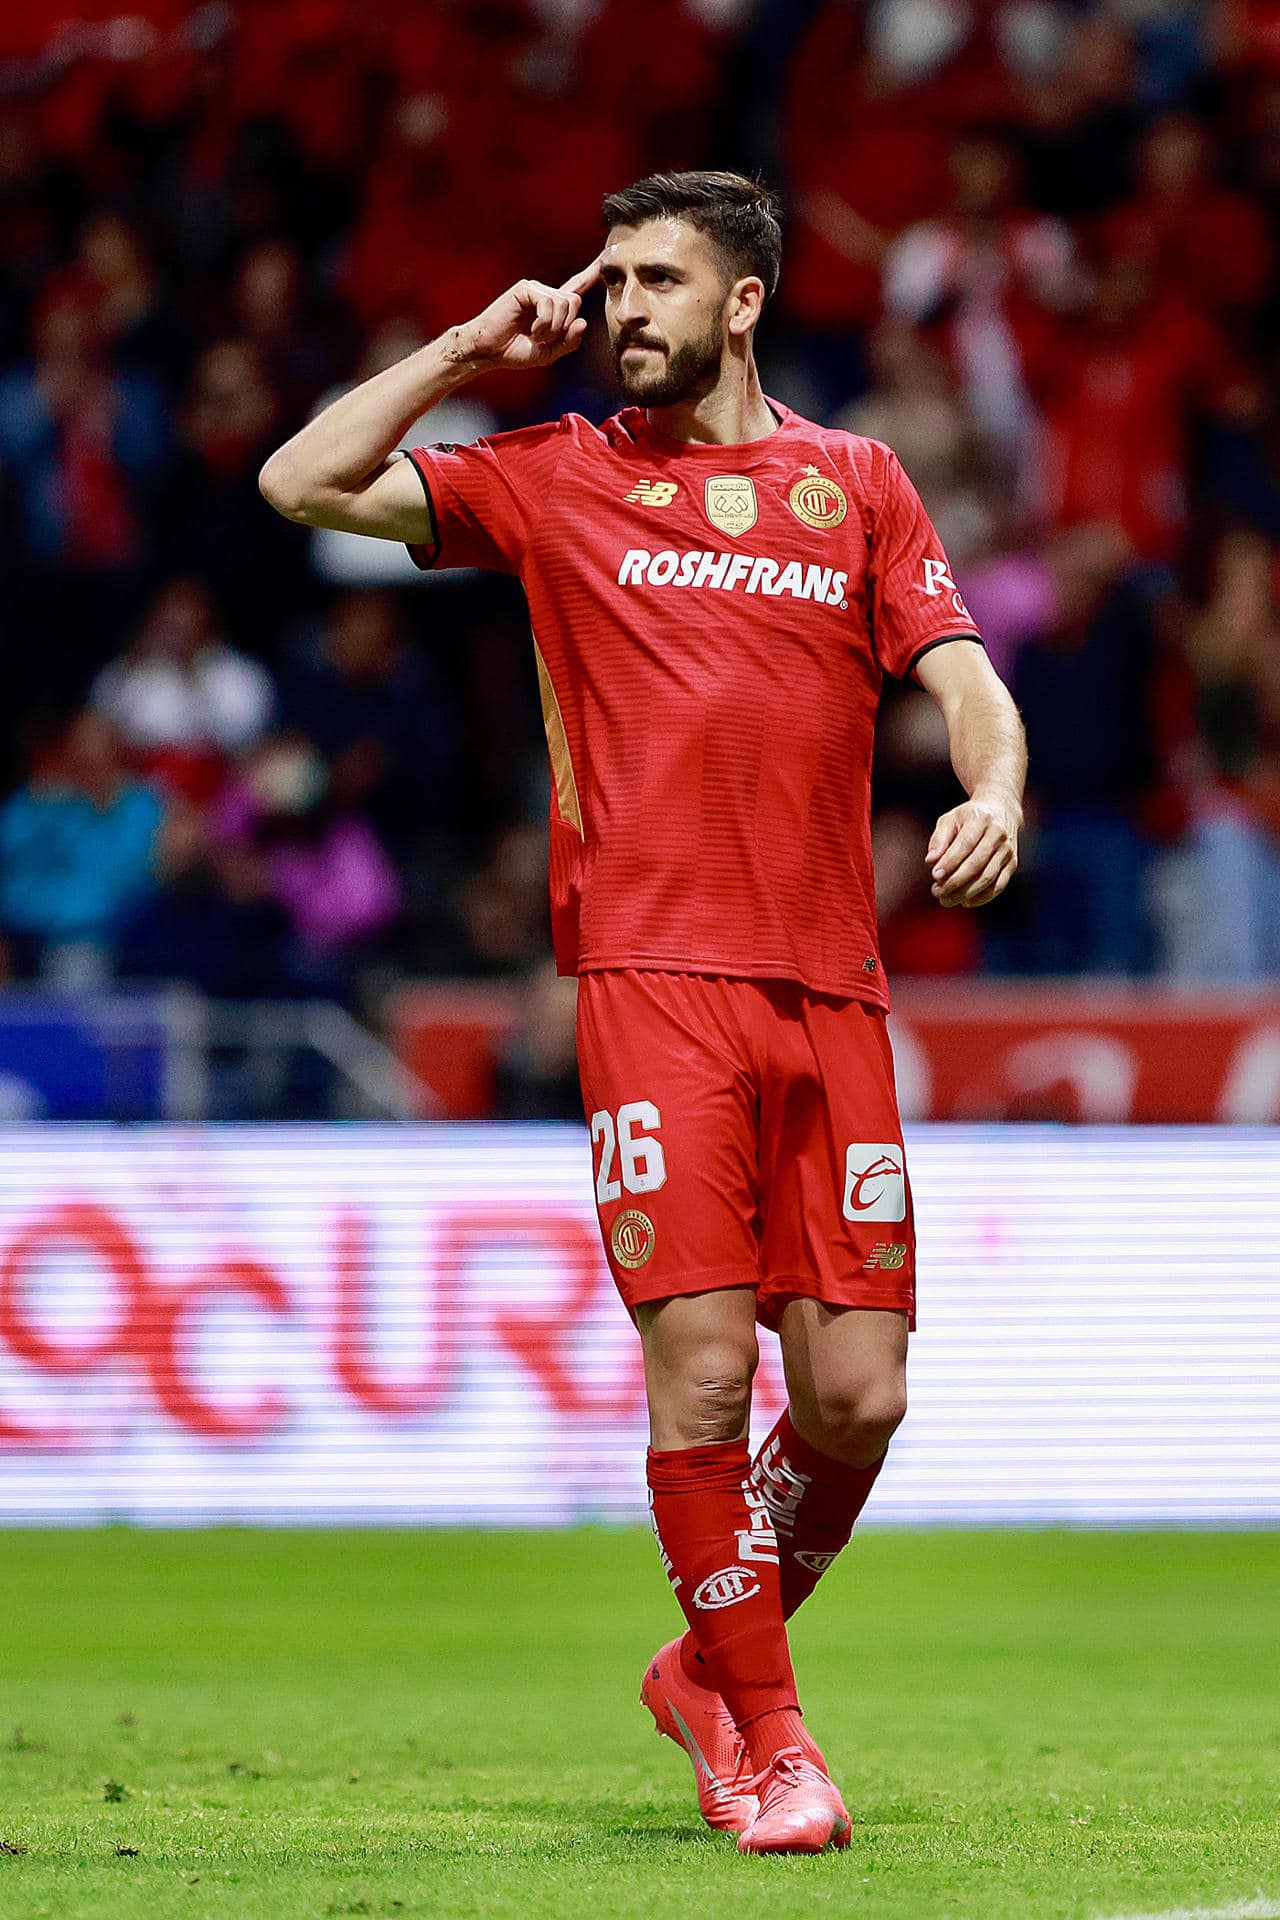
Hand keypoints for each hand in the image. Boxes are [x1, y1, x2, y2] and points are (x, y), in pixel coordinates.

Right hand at [455, 258, 601, 370]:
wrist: (490, 351)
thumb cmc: (515, 351)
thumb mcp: (549, 353)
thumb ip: (569, 341)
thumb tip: (583, 321)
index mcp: (553, 307)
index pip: (576, 288)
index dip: (590, 275)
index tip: (605, 260)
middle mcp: (546, 294)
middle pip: (575, 302)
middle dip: (565, 326)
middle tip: (545, 339)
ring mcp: (535, 289)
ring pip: (564, 304)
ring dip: (553, 328)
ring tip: (535, 336)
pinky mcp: (525, 288)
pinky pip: (549, 304)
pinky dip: (544, 323)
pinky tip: (531, 331)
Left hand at [926, 794, 1019, 908]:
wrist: (1002, 811)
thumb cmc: (969, 818)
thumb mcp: (950, 819)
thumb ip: (939, 839)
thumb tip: (931, 861)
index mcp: (981, 819)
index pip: (965, 844)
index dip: (950, 862)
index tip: (935, 876)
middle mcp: (998, 834)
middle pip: (976, 864)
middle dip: (955, 882)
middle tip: (937, 893)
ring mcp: (1007, 850)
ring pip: (987, 878)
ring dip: (965, 893)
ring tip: (946, 900)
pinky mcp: (1012, 864)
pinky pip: (998, 886)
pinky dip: (981, 897)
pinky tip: (965, 901)